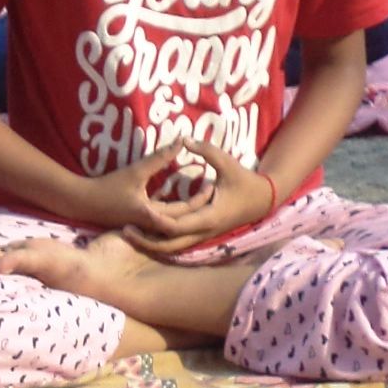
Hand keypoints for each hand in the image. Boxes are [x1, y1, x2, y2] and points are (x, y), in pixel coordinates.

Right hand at [66, 143, 204, 237]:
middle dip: (197, 206)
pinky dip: (174, 212)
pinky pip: (162, 220)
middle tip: (211, 189)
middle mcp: (150, 225)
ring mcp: (144, 226)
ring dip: (187, 211)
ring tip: (200, 196)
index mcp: (152, 215)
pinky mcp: (139, 224)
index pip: (184, 211)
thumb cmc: (108, 187)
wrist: (83, 203)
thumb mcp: (136, 170)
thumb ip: (160, 157)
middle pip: (181, 219)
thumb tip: (181, 141)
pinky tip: (180, 201)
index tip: (212, 185)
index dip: (200, 199)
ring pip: (173, 222)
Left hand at [118, 138, 274, 254]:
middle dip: (146, 241)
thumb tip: (184, 139)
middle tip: (124, 230)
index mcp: (208, 218)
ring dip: (150, 243)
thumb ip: (207, 151)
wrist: (263, 200)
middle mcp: (202, 233)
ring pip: (171, 248)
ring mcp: (201, 238)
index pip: (176, 226)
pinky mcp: (200, 236)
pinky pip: (176, 243)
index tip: (139, 213)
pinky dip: (160, 241)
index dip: (156, 221)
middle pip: (168, 245)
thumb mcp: (228, 164)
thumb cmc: (247, 181)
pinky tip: (144, 232)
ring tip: (128, 233)